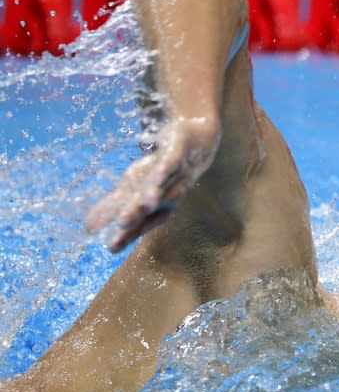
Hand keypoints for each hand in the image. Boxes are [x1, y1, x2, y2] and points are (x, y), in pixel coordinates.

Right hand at [86, 116, 220, 251]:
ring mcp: (175, 172)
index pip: (141, 222)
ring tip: (146, 204)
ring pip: (165, 185)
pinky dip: (168, 168)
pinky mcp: (179, 152)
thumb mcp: (136, 186)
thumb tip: (88, 228)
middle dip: (138, 215)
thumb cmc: (163, 170)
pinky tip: (160, 173)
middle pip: (152, 206)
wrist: (198, 142)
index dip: (128, 234)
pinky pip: (174, 161)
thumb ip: (115, 207)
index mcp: (156, 204)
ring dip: (156, 194)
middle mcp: (168, 192)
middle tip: (122, 224)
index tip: (111, 248)